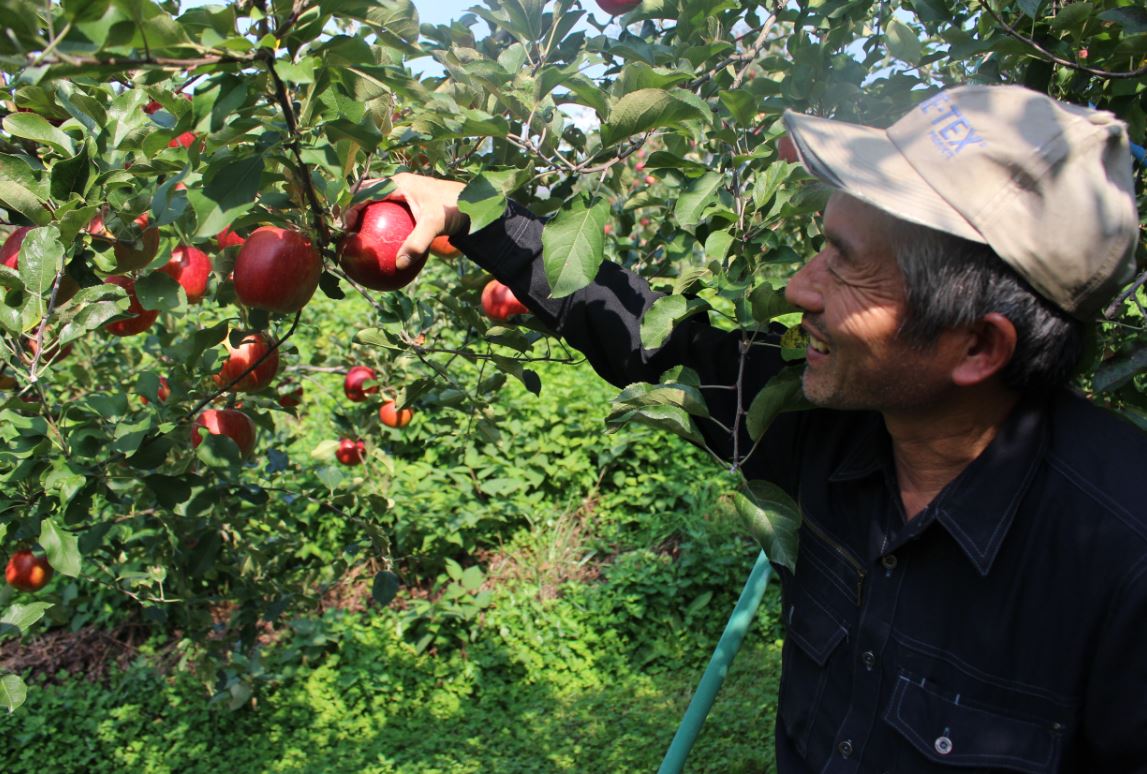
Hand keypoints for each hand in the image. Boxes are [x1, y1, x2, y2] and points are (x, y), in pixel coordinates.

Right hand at [350, 172, 466, 270]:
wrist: (473, 204)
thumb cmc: (453, 209)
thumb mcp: (434, 225)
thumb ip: (417, 243)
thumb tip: (400, 264)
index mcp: (398, 182)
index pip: (364, 191)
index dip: (350, 207)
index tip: (346, 228)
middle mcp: (397, 184)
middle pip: (365, 193)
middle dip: (352, 209)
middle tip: (346, 232)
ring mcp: (402, 192)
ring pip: (375, 201)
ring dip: (364, 215)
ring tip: (357, 238)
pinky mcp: (408, 201)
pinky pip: (388, 211)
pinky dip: (380, 223)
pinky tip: (381, 244)